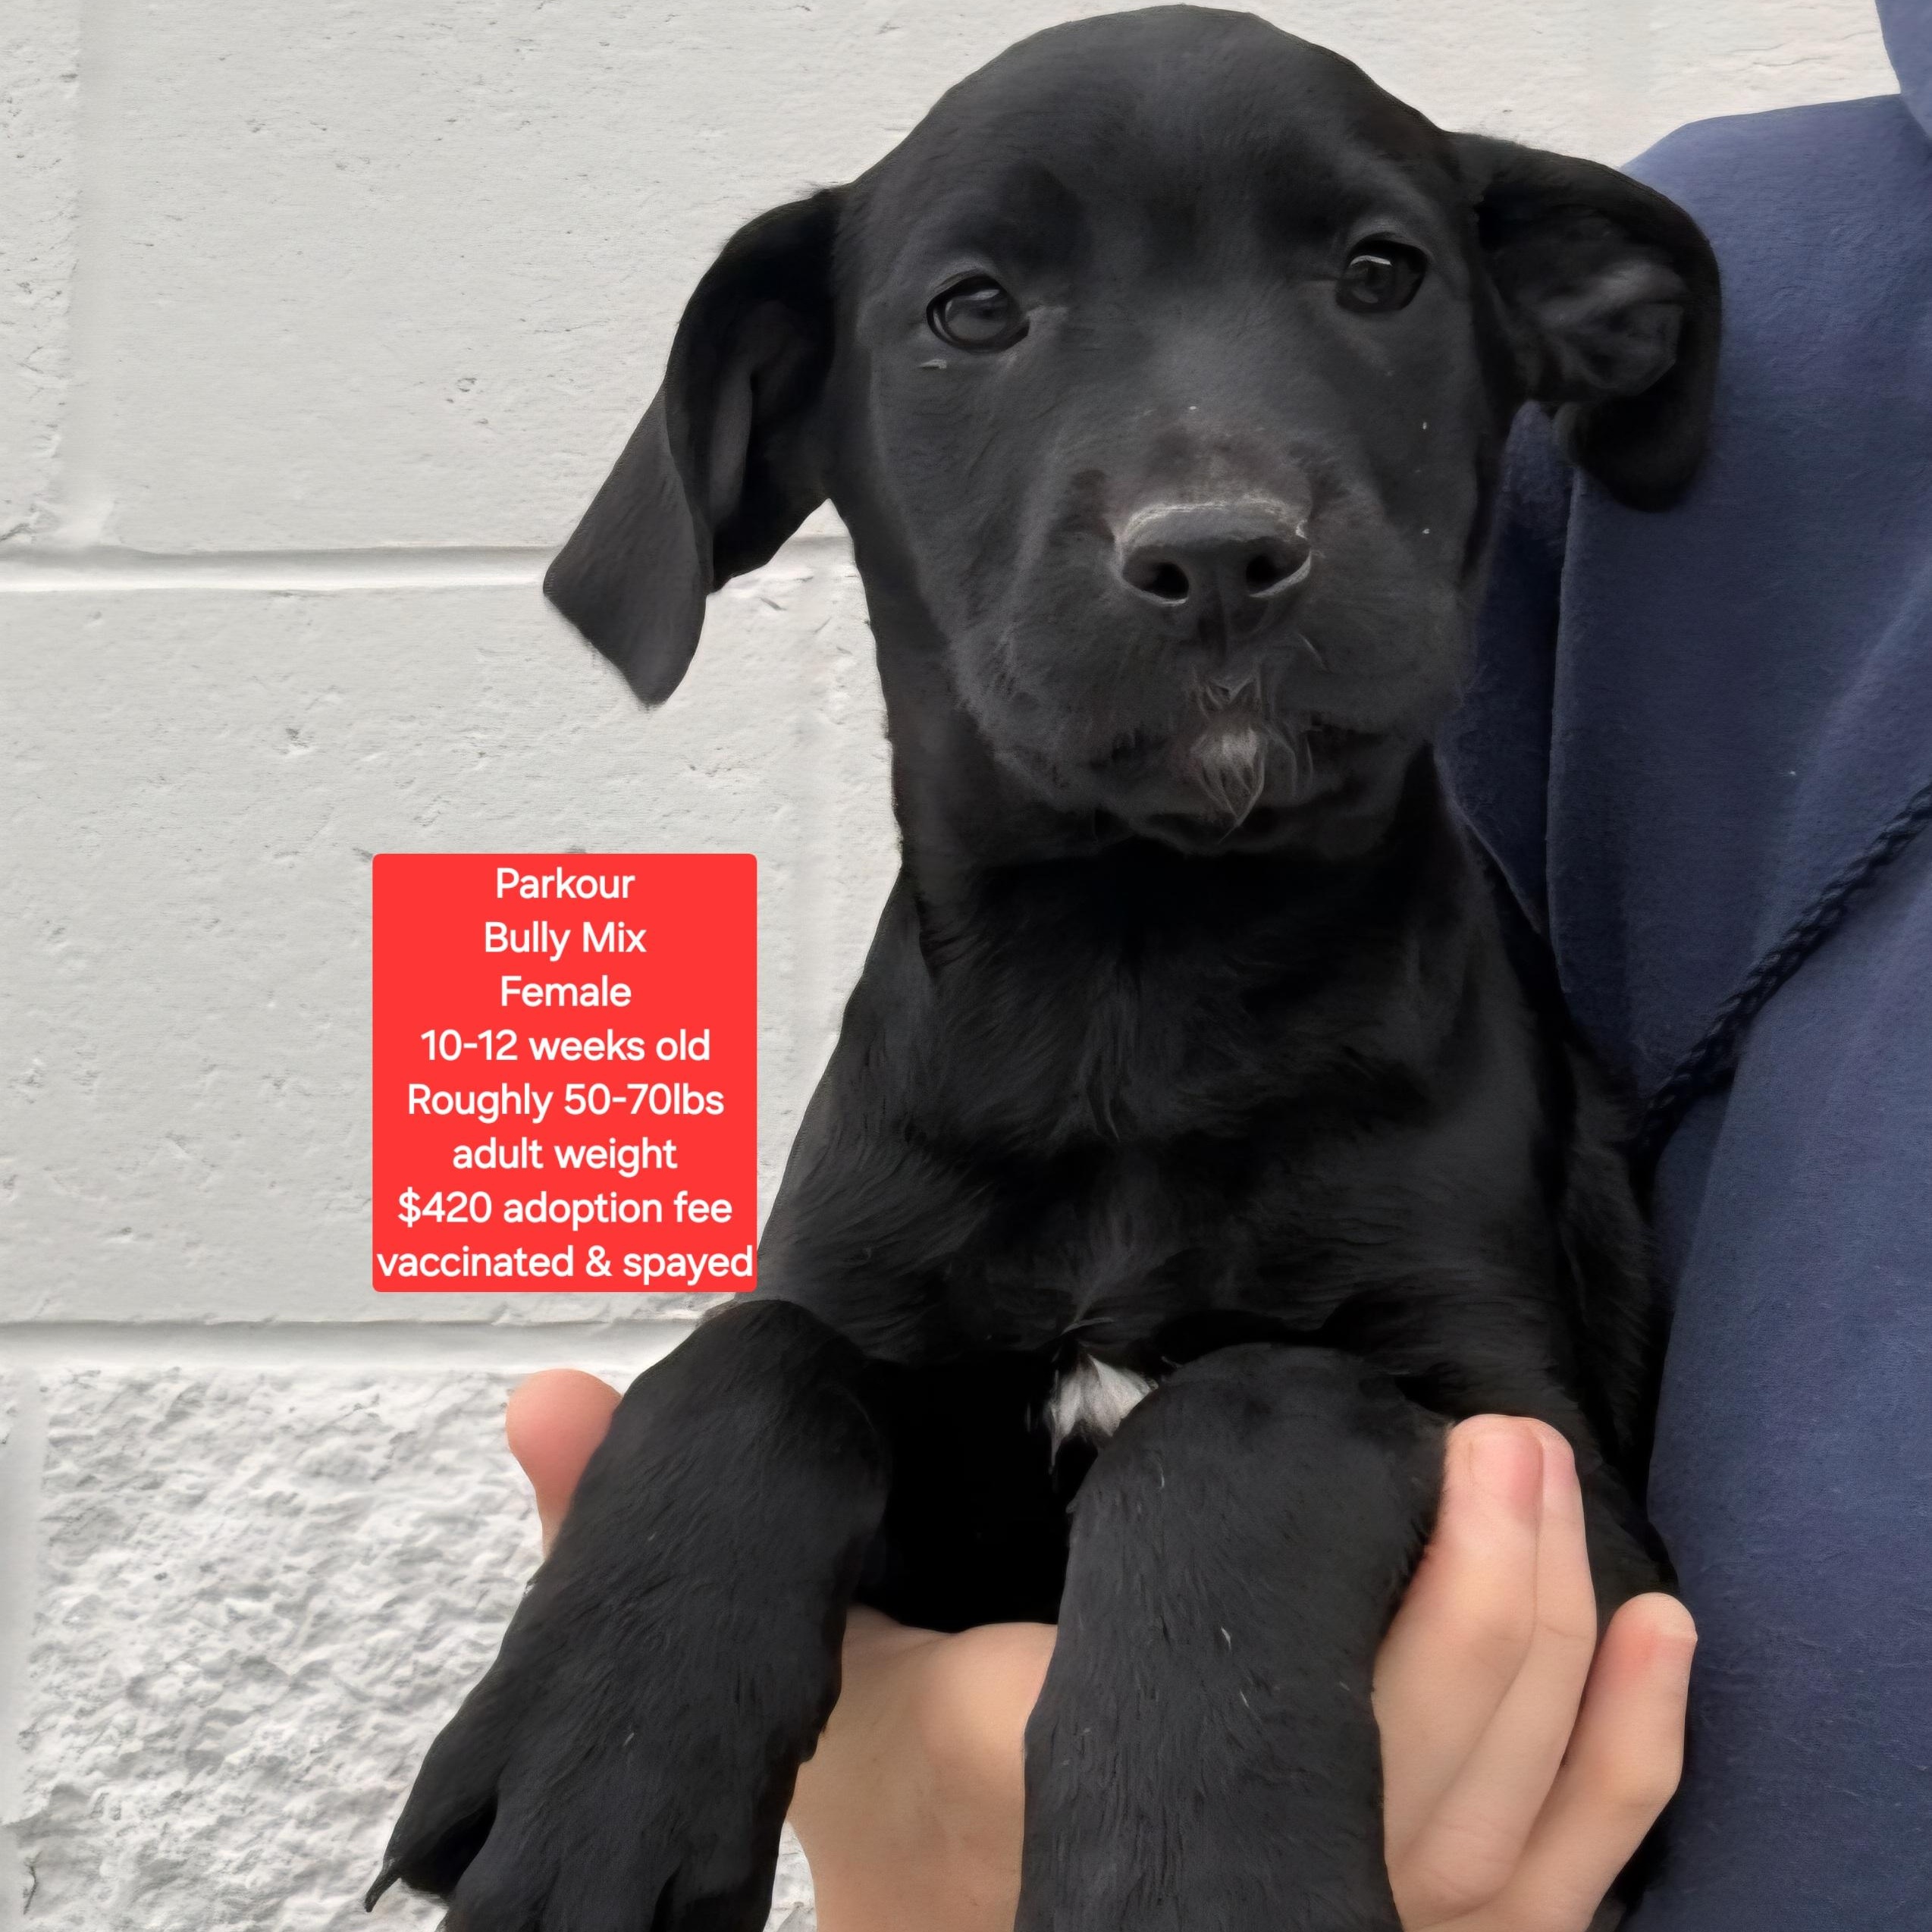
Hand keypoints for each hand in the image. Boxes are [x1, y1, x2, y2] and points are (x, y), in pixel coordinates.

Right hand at [505, 1379, 1693, 1931]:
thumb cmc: (913, 1817)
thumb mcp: (797, 1682)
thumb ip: (652, 1551)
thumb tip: (533, 1395)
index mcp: (1080, 1786)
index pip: (1219, 1688)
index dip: (1313, 1573)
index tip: (1347, 1420)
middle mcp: (1238, 1886)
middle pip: (1404, 1752)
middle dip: (1467, 1594)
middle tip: (1483, 1436)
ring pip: (1509, 1818)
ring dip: (1552, 1647)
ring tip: (1544, 1483)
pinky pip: (1570, 1879)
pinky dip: (1628, 1762)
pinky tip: (1659, 1638)